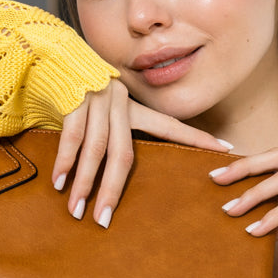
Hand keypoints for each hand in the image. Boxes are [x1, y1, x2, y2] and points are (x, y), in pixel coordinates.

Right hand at [52, 80, 232, 225]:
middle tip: (104, 221)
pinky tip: (59, 183)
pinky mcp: (73, 98)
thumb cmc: (80, 92)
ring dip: (84, 183)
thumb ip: (114, 133)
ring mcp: (96, 100)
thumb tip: (115, 172)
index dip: (197, 139)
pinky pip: (71, 137)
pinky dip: (65, 162)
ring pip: (96, 150)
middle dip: (113, 191)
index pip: (171, 127)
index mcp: (134, 107)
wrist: (50, 56)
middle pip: (123, 155)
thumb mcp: (105, 110)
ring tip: (77, 211)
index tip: (227, 150)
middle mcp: (119, 103)